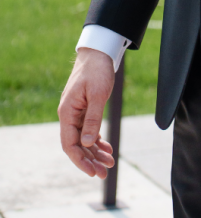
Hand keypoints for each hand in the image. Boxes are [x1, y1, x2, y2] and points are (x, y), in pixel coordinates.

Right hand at [58, 48, 116, 178]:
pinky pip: (88, 130)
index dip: (80, 160)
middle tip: (105, 172)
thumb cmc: (97, 70)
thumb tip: (87, 143)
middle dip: (90, 160)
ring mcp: (76, 112)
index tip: (93, 171)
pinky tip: (106, 148)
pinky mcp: (84, 109)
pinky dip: (97, 140)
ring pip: (83, 139)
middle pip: (77, 145)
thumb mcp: (97, 94)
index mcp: (67, 112)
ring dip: (95, 152)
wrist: (99, 52)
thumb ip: (92, 118)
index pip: (69, 144)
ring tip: (110, 162)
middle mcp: (68, 115)